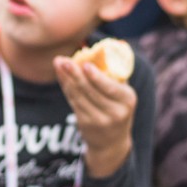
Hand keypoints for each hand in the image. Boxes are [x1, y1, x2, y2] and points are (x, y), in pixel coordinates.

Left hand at [54, 55, 134, 177]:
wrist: (112, 142)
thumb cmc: (118, 107)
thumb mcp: (124, 93)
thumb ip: (116, 73)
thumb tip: (114, 44)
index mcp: (127, 100)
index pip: (110, 88)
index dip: (97, 77)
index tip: (86, 65)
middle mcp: (115, 113)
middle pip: (91, 91)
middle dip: (76, 74)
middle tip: (64, 60)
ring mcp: (99, 120)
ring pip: (79, 96)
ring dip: (67, 78)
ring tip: (59, 63)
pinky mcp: (85, 124)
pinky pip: (73, 102)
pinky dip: (66, 87)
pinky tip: (61, 75)